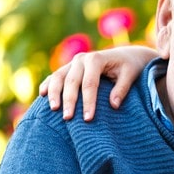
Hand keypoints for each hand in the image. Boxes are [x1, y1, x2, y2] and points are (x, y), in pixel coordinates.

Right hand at [39, 45, 157, 120]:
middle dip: (69, 100)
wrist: (126, 55)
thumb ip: (122, 89)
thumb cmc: (129, 67)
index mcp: (96, 59)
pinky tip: (42, 95)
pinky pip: (55, 76)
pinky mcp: (69, 67)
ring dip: (54, 93)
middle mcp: (81, 59)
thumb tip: (114, 106)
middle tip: (68, 118)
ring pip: (59, 77)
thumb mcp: (130, 75)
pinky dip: (48, 84)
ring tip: (53, 109)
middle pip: (71, 81)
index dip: (88, 102)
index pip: (90, 83)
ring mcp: (73, 62)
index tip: (88, 118)